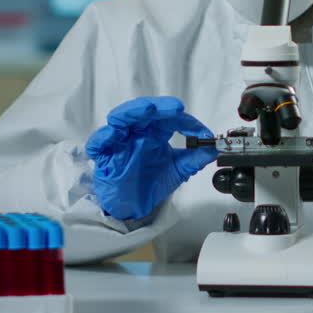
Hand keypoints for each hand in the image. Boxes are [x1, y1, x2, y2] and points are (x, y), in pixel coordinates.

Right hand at [85, 96, 217, 220]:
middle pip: (144, 111)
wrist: (133, 206)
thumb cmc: (150, 182)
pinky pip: (98, 143)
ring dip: (133, 112)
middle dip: (160, 107)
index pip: (170, 118)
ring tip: (147, 111)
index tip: (201, 133)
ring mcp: (119, 142)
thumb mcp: (178, 171)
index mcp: (154, 133)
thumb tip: (214, 148)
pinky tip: (114, 133)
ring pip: (120, 119)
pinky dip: (104, 137)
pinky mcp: (104, 157)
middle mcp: (137, 133)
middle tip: (176, 109)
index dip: (186, 122)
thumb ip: (195, 159)